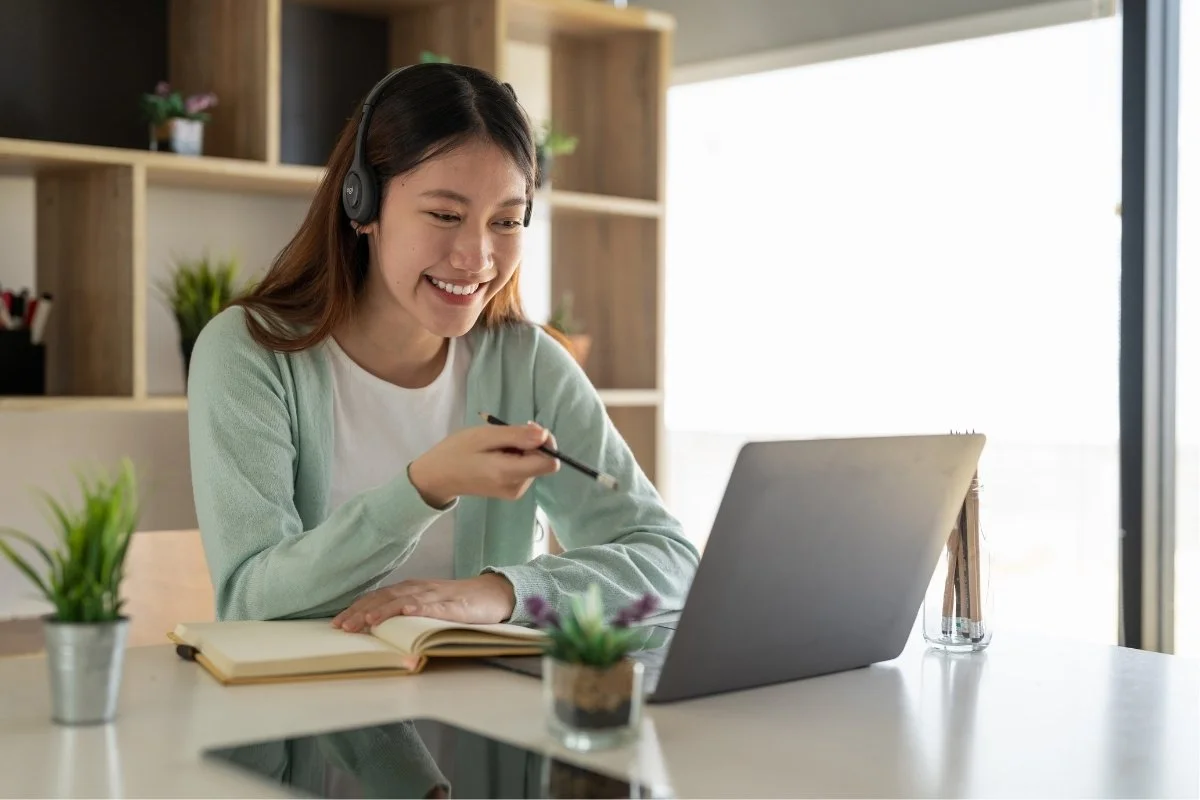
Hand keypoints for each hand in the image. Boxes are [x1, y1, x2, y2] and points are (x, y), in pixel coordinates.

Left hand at [332, 573, 516, 631]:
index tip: (337, 623)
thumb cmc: (458, 602)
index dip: (357, 608)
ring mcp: (437, 596)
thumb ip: (406, 611)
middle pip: (385, 597)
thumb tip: (376, 627)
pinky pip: (435, 606)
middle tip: (342, 627)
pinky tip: (407, 612)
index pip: (378, 597)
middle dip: (362, 611)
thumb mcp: (428, 605)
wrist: (493, 593)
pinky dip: (420, 608)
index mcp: (411, 589)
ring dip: (384, 610)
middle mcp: (420, 589)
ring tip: (366, 622)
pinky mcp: (455, 605)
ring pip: (405, 600)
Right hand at [408, 421, 559, 506]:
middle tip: (504, 434)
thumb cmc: (457, 452)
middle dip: (531, 444)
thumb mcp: (484, 436)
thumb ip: (516, 436)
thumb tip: (545, 434)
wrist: (437, 477)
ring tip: (496, 445)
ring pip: (534, 464)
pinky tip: (497, 454)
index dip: (545, 443)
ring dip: (522, 450)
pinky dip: (516, 458)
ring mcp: (515, 492)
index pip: (550, 463)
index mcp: (510, 474)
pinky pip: (525, 469)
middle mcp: (517, 487)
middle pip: (543, 462)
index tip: (527, 430)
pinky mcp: (511, 491)